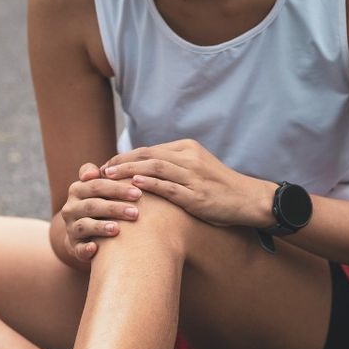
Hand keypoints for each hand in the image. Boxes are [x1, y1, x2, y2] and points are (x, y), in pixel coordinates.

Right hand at [61, 162, 142, 260]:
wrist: (85, 232)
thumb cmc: (101, 203)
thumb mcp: (99, 187)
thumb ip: (104, 175)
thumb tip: (101, 169)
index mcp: (78, 189)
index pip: (96, 185)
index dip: (117, 188)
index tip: (138, 192)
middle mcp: (71, 207)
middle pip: (92, 205)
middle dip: (114, 208)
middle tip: (136, 212)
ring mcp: (71, 227)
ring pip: (84, 225)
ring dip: (101, 227)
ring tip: (117, 229)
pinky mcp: (74, 246)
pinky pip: (78, 248)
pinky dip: (85, 249)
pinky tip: (95, 248)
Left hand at [99, 139, 272, 227]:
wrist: (248, 199)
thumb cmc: (218, 186)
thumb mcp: (195, 168)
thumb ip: (172, 165)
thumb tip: (141, 170)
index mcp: (186, 148)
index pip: (148, 150)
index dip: (124, 157)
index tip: (106, 165)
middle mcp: (188, 158)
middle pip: (147, 155)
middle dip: (121, 162)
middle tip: (100, 170)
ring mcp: (193, 177)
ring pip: (155, 168)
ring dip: (129, 171)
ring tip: (109, 176)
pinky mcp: (197, 195)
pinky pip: (169, 187)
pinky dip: (150, 185)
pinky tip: (133, 186)